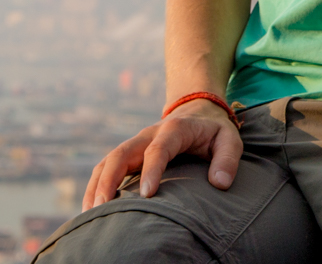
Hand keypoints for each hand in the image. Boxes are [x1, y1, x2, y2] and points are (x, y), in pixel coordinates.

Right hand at [81, 99, 241, 206]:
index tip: (147, 194)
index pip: (158, 148)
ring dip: (98, 185)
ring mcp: (136, 143)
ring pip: (109, 160)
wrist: (197, 109)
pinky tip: (91, 208)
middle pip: (122, 153)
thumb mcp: (230, 138)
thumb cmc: (214, 130)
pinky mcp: (130, 153)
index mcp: (175, 129)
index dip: (151, 170)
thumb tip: (219, 183)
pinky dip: (97, 185)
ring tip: (91, 212)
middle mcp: (149, 134)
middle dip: (110, 179)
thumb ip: (227, 159)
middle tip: (104, 207)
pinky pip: (107, 167)